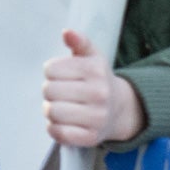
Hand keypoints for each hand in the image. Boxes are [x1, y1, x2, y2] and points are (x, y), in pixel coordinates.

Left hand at [42, 29, 143, 146]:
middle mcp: (99, 93)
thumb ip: (79, 42)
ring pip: (52, 112)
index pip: (51, 69)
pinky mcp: (91, 137)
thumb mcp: (92, 57)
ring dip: (50, 110)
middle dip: (50, 91)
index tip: (61, 75)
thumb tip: (66, 32)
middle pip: (49, 91)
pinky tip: (62, 122)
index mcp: (95, 70)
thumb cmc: (98, 80)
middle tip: (60, 92)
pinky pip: (59, 133)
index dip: (51, 71)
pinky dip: (54, 128)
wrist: (120, 109)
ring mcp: (96, 117)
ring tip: (60, 106)